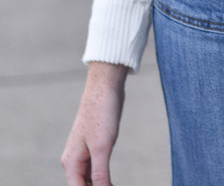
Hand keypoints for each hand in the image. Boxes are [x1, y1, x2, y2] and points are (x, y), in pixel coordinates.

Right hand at [61, 61, 128, 184]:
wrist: (105, 86)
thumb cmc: (101, 113)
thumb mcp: (102, 147)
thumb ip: (100, 174)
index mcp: (71, 163)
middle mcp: (74, 160)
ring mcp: (84, 153)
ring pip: (90, 180)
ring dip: (100, 185)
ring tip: (113, 185)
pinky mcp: (95, 146)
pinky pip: (97, 169)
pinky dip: (104, 178)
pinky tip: (112, 181)